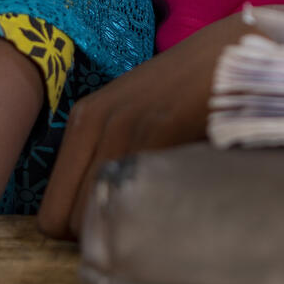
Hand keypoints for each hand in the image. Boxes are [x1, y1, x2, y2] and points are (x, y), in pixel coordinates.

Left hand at [37, 12, 248, 239]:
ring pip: (97, 214)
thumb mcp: (135, 115)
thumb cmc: (189, 87)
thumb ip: (111, 153)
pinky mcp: (163, 126)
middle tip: (140, 224)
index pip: (51, 214)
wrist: (233, 50)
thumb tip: (100, 218)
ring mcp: (127, 124)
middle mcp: (95, 122)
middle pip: (66, 222)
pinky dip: (155, 210)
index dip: (83, 231)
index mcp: (84, 120)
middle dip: (101, 234)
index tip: (120, 223)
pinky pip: (138, 194)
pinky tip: (180, 196)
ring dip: (127, 226)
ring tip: (159, 212)